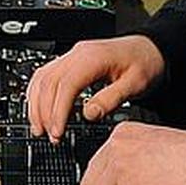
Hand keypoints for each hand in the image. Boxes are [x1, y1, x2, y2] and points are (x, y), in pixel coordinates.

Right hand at [26, 36, 165, 142]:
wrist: (149, 49)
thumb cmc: (144, 63)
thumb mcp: (135, 84)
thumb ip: (111, 99)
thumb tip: (89, 114)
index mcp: (93, 58)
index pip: (66, 85)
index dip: (58, 111)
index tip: (57, 131)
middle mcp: (77, 54)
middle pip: (49, 82)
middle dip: (44, 112)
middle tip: (49, 135)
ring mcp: (71, 56)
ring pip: (42, 78)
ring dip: (36, 104)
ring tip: (39, 128)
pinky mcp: (69, 61)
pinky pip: (45, 74)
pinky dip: (37, 93)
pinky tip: (38, 108)